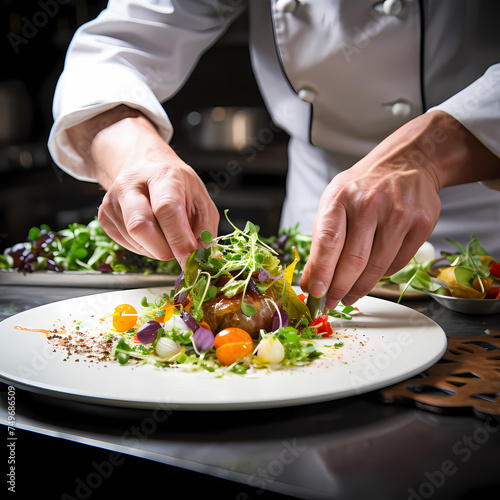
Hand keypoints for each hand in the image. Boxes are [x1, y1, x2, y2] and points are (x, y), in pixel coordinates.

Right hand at [67, 106, 218, 268]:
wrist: (144, 169)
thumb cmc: (176, 186)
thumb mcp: (201, 200)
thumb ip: (204, 228)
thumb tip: (199, 255)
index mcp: (162, 176)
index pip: (166, 209)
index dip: (178, 239)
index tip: (189, 259)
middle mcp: (131, 184)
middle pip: (140, 226)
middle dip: (163, 250)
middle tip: (178, 253)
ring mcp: (113, 200)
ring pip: (134, 240)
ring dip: (155, 250)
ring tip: (166, 235)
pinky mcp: (104, 217)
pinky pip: (126, 244)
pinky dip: (144, 248)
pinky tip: (151, 234)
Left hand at [300, 110, 499, 308]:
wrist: (406, 163)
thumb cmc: (363, 188)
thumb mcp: (334, 204)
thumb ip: (321, 242)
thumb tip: (310, 282)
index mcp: (341, 197)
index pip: (328, 241)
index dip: (322, 272)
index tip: (316, 293)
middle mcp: (370, 204)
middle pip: (353, 261)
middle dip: (339, 289)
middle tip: (330, 303)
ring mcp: (398, 214)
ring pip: (377, 268)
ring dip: (360, 289)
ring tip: (349, 296)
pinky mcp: (421, 224)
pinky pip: (397, 264)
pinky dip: (382, 276)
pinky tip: (373, 274)